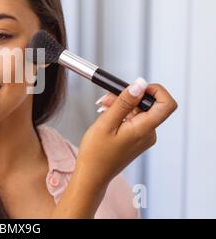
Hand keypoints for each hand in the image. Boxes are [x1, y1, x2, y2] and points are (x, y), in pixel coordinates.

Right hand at [50, 78, 176, 217]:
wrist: (92, 175)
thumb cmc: (96, 153)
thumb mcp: (106, 123)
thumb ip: (124, 102)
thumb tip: (140, 84)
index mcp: (144, 130)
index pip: (166, 103)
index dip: (155, 90)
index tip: (136, 87)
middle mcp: (149, 133)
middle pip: (148, 104)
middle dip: (128, 96)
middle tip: (106, 98)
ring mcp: (143, 137)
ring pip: (138, 110)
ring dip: (121, 104)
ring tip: (102, 108)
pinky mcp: (137, 138)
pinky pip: (134, 119)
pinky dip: (121, 113)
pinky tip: (106, 116)